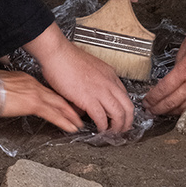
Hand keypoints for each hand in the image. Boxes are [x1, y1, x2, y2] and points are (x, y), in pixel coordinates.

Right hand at [0, 65, 82, 134]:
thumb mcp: (2, 84)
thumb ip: (11, 89)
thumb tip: (10, 94)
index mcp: (27, 80)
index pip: (46, 91)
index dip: (56, 98)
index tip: (62, 104)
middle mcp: (34, 85)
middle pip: (57, 97)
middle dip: (69, 107)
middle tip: (78, 114)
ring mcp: (36, 94)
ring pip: (59, 106)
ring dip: (70, 116)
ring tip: (78, 123)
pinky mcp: (34, 104)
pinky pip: (54, 115)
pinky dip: (64, 121)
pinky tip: (71, 127)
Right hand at [26, 20, 135, 134]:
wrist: (58, 53)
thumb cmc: (66, 59)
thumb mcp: (89, 68)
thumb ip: (94, 82)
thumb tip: (91, 96)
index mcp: (109, 74)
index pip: (125, 95)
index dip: (125, 109)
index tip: (122, 116)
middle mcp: (109, 83)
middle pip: (128, 107)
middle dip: (127, 121)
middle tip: (122, 129)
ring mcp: (100, 91)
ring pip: (119, 114)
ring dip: (117, 127)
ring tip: (112, 133)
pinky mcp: (89, 99)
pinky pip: (101, 118)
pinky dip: (102, 126)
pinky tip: (100, 129)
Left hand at [146, 26, 185, 114]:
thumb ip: (180, 58)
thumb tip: (177, 68)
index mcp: (184, 71)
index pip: (163, 90)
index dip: (152, 98)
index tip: (146, 101)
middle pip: (171, 103)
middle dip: (158, 109)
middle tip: (151, 111)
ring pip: (185, 108)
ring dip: (172, 113)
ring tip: (164, 113)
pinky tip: (184, 111)